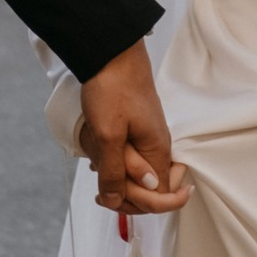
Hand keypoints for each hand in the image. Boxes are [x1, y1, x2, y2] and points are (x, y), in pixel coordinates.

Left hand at [78, 43, 191, 215]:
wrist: (111, 51)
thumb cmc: (112, 88)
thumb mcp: (108, 135)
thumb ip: (114, 172)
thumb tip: (117, 202)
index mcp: (158, 151)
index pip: (161, 196)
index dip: (136, 205)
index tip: (108, 198)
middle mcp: (159, 147)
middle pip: (150, 189)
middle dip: (124, 193)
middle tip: (99, 187)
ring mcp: (150, 138)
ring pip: (138, 174)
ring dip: (117, 176)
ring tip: (95, 166)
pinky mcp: (139, 129)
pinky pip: (132, 158)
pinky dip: (115, 162)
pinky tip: (98, 156)